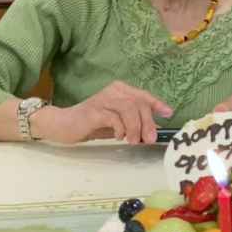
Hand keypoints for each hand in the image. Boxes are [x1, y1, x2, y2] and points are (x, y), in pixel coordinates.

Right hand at [35, 80, 172, 143]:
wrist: (63, 125)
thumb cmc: (92, 124)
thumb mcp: (118, 123)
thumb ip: (135, 124)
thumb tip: (156, 130)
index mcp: (121, 90)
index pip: (144, 96)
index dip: (157, 104)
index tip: (168, 114)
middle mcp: (114, 91)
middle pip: (139, 103)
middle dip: (147, 122)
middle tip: (149, 139)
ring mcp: (104, 99)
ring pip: (129, 108)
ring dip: (135, 127)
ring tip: (133, 140)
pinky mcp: (94, 111)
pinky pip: (114, 117)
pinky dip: (120, 128)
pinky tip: (118, 136)